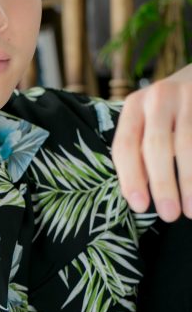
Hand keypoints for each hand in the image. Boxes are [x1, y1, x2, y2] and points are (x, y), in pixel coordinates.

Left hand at [111, 67, 191, 221]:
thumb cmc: (165, 112)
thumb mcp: (145, 122)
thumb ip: (138, 151)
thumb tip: (138, 199)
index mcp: (134, 106)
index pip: (125, 146)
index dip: (131, 178)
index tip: (140, 207)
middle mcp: (159, 97)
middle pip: (157, 146)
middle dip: (162, 185)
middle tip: (168, 215)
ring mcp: (188, 96)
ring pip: (187, 145)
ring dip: (189, 182)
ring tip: (190, 210)